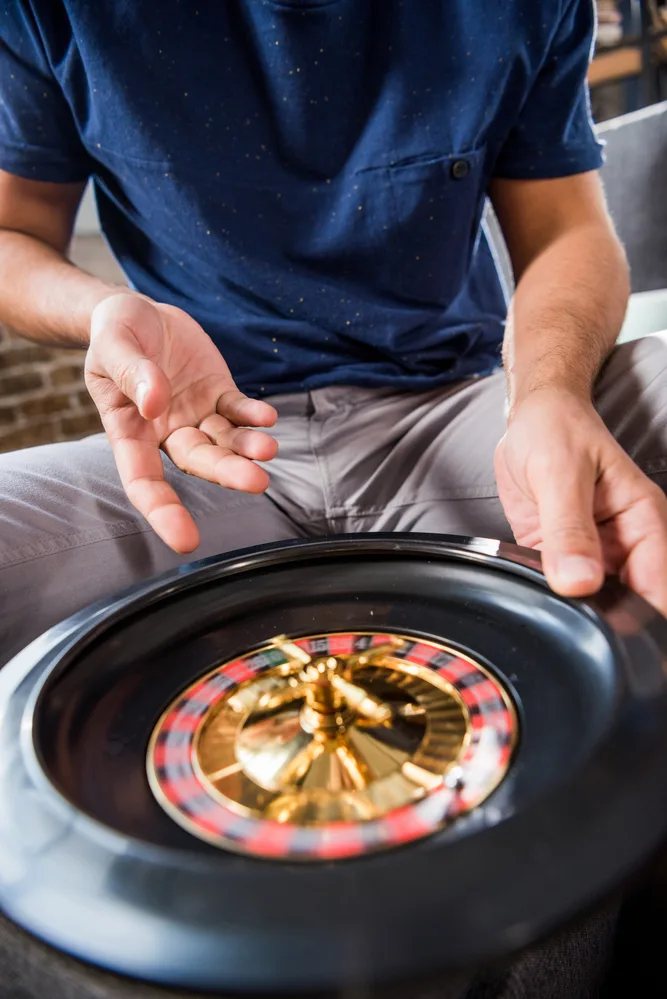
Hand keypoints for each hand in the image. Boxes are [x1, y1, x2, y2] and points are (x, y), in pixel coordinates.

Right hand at [85, 293, 277, 553]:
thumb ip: (131, 372)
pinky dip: (253, 416)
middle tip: (256, 481)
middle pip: (197, 461)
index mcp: (129, 430)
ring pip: (224, 441)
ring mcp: (195, 415)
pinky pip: (238, 411)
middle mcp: (165, 431)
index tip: (186, 541)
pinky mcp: (218, 393)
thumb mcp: (112, 343)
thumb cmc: (114, 332)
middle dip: (226, 473)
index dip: (162, 512)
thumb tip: (155, 404)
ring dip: (246, 448)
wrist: (136, 311)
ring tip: (268, 448)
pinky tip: (267, 417)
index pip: (142, 481)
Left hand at [495, 387, 666, 614]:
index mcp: (645, 521)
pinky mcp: (564, 559)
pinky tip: (534, 590)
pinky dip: (548, 596)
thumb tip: (578, 582)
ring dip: (572, 611)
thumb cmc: (556, 429)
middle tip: (568, 620)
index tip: (604, 633)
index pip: (658, 589)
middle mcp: (627, 543)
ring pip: (594, 603)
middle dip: (602, 620)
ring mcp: (596, 554)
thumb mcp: (560, 472)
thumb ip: (568, 528)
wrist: (531, 418)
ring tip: (548, 603)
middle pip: (628, 604)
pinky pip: (561, 590)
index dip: (636, 618)